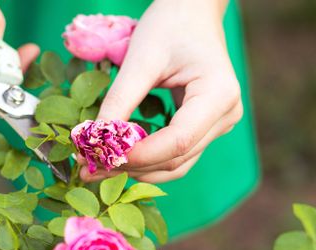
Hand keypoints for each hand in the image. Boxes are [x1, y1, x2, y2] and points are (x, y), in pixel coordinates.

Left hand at [86, 0, 243, 182]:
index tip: (102, 158)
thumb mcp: (141, 59)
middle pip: (178, 157)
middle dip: (133, 166)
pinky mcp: (207, 127)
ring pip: (178, 163)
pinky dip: (149, 159)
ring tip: (99, 167)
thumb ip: (120, 99)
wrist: (192, 13)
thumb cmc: (170, 26)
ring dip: (139, 169)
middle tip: (89, 169)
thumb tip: (94, 138)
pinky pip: (178, 154)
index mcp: (219, 94)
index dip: (140, 155)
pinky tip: (119, 157)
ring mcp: (220, 124)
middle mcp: (226, 115)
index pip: (178, 140)